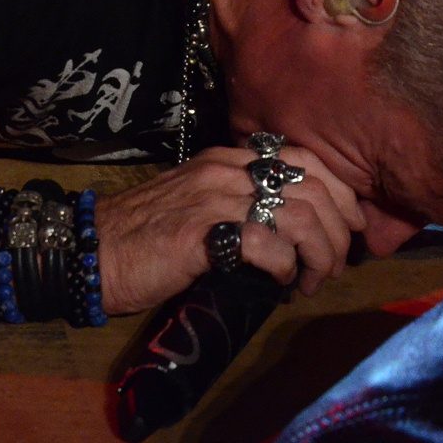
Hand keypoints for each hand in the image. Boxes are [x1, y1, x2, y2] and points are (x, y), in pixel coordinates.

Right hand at [93, 144, 364, 314]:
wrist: (91, 251)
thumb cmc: (143, 238)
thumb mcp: (196, 206)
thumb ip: (235, 205)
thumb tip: (283, 232)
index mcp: (226, 160)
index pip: (303, 159)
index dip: (339, 191)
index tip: (351, 225)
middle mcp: (225, 170)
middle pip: (313, 186)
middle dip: (339, 229)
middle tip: (335, 264)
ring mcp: (214, 197)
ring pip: (300, 215)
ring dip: (319, 255)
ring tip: (311, 281)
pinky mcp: (203, 232)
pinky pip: (268, 243)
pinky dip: (287, 267)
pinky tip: (281, 283)